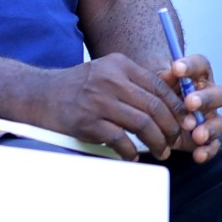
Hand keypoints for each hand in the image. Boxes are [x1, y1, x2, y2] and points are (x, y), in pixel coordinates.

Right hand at [41, 52, 189, 160]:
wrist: (38, 94)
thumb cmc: (77, 87)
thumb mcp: (106, 73)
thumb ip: (132, 83)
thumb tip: (167, 104)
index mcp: (120, 65)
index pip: (159, 86)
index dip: (176, 107)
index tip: (183, 122)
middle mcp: (111, 79)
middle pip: (154, 106)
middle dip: (170, 128)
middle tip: (174, 142)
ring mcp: (99, 100)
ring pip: (142, 123)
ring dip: (156, 142)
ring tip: (161, 152)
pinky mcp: (87, 121)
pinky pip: (120, 139)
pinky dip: (130, 151)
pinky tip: (132, 157)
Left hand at [163, 52, 221, 162]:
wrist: (154, 115)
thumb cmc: (158, 94)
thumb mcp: (156, 84)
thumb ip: (162, 79)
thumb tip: (165, 75)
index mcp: (197, 77)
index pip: (201, 65)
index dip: (191, 66)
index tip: (176, 68)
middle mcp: (208, 96)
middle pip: (217, 94)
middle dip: (205, 99)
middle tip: (190, 103)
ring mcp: (209, 119)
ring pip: (219, 122)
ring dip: (209, 128)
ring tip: (197, 135)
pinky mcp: (207, 139)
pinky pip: (213, 145)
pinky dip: (208, 150)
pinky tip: (198, 154)